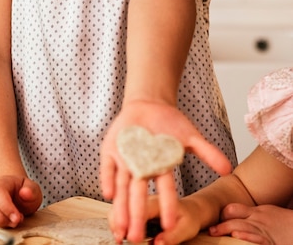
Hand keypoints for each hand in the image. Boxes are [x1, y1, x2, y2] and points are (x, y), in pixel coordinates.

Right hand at [0, 174, 42, 227]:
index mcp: (0, 182)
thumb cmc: (22, 191)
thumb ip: (31, 190)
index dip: (6, 207)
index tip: (17, 217)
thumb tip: (25, 193)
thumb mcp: (32, 188)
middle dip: (3, 218)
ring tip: (12, 222)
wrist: (14, 193)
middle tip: (16, 221)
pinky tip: (5, 224)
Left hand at [100, 101, 231, 242]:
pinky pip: (107, 166)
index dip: (167, 206)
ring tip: (120, 227)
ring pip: (122, 187)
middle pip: (139, 195)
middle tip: (136, 238)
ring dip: (120, 206)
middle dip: (137, 216)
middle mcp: (141, 168)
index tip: (170, 226)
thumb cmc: (169, 122)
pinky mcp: (111, 150)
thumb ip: (208, 153)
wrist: (149, 104)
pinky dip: (107, 178)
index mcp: (161, 168)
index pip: (165, 190)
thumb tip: (228, 169)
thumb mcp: (190, 136)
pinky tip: (108, 193)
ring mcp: (124, 159)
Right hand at [108, 194, 202, 244]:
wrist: (191, 210)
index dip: (132, 221)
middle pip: (125, 201)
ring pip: (120, 203)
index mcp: (157, 201)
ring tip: (117, 236)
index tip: (129, 236)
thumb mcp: (186, 228)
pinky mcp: (136, 207)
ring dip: (115, 219)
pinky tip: (118, 233)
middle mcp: (145, 197)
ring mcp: (139, 201)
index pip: (141, 207)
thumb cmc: (189, 218)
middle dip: (117, 218)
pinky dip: (117, 220)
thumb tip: (158, 244)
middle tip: (118, 237)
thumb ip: (172, 236)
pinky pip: (122, 210)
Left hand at [209, 203, 292, 244]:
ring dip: (229, 231)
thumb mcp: (267, 213)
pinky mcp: (270, 243)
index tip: (216, 221)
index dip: (223, 215)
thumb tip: (237, 220)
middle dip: (222, 226)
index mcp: (256, 212)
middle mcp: (258, 221)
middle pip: (235, 220)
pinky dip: (248, 239)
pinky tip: (239, 238)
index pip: (234, 209)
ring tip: (217, 233)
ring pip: (243, 229)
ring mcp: (264, 232)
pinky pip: (258, 240)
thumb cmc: (285, 222)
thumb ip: (252, 215)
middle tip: (211, 231)